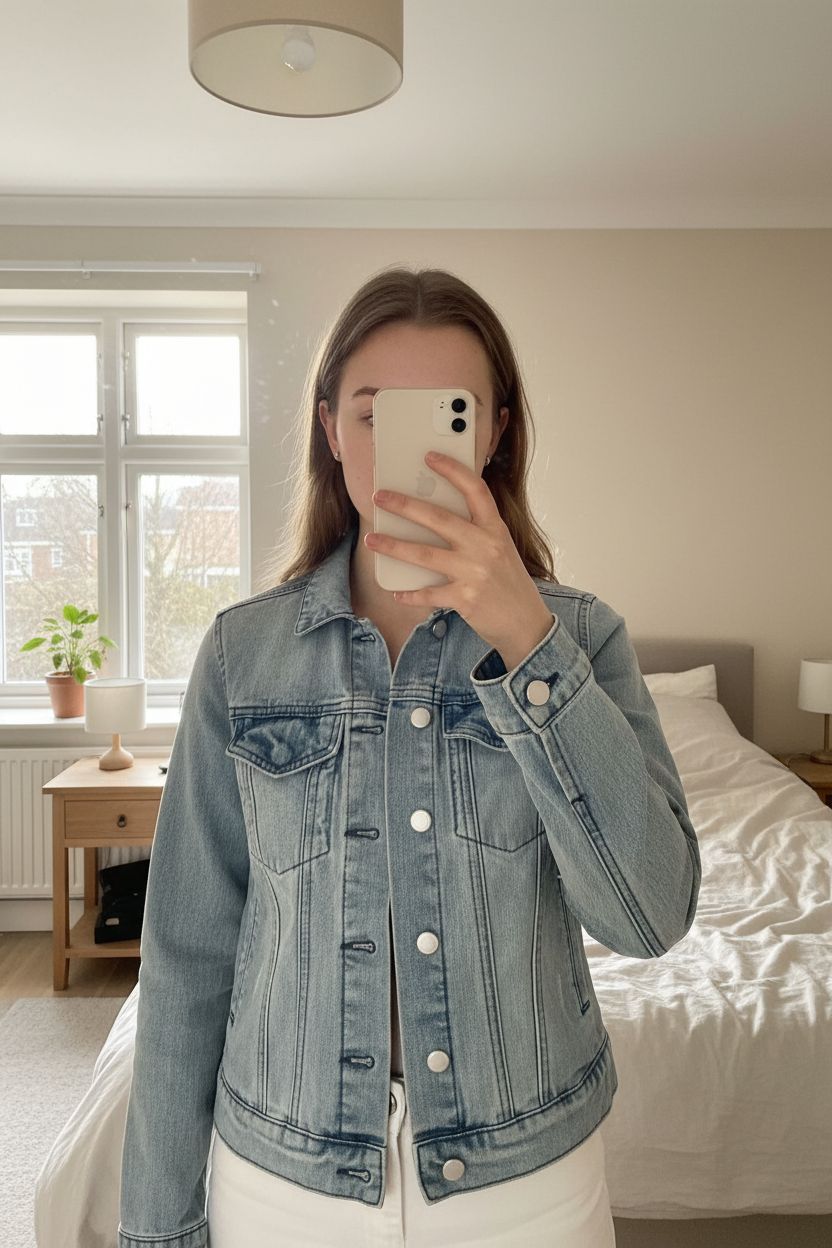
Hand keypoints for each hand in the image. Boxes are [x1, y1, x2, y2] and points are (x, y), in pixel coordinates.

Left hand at [365, 451, 553, 660]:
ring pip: (424, 554)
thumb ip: (476, 534)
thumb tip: (433, 519)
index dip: (452, 471)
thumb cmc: (509, 584)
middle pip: (439, 519)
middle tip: (379, 497)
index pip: (475, 490)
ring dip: (393, 546)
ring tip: (370, 539)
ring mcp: (475, 573)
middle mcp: (486, 546)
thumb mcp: (500, 550)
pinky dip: (409, 594)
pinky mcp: (466, 599)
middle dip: (404, 506)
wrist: (527, 624)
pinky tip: (396, 592)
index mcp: (496, 529)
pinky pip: (428, 593)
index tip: (429, 457)